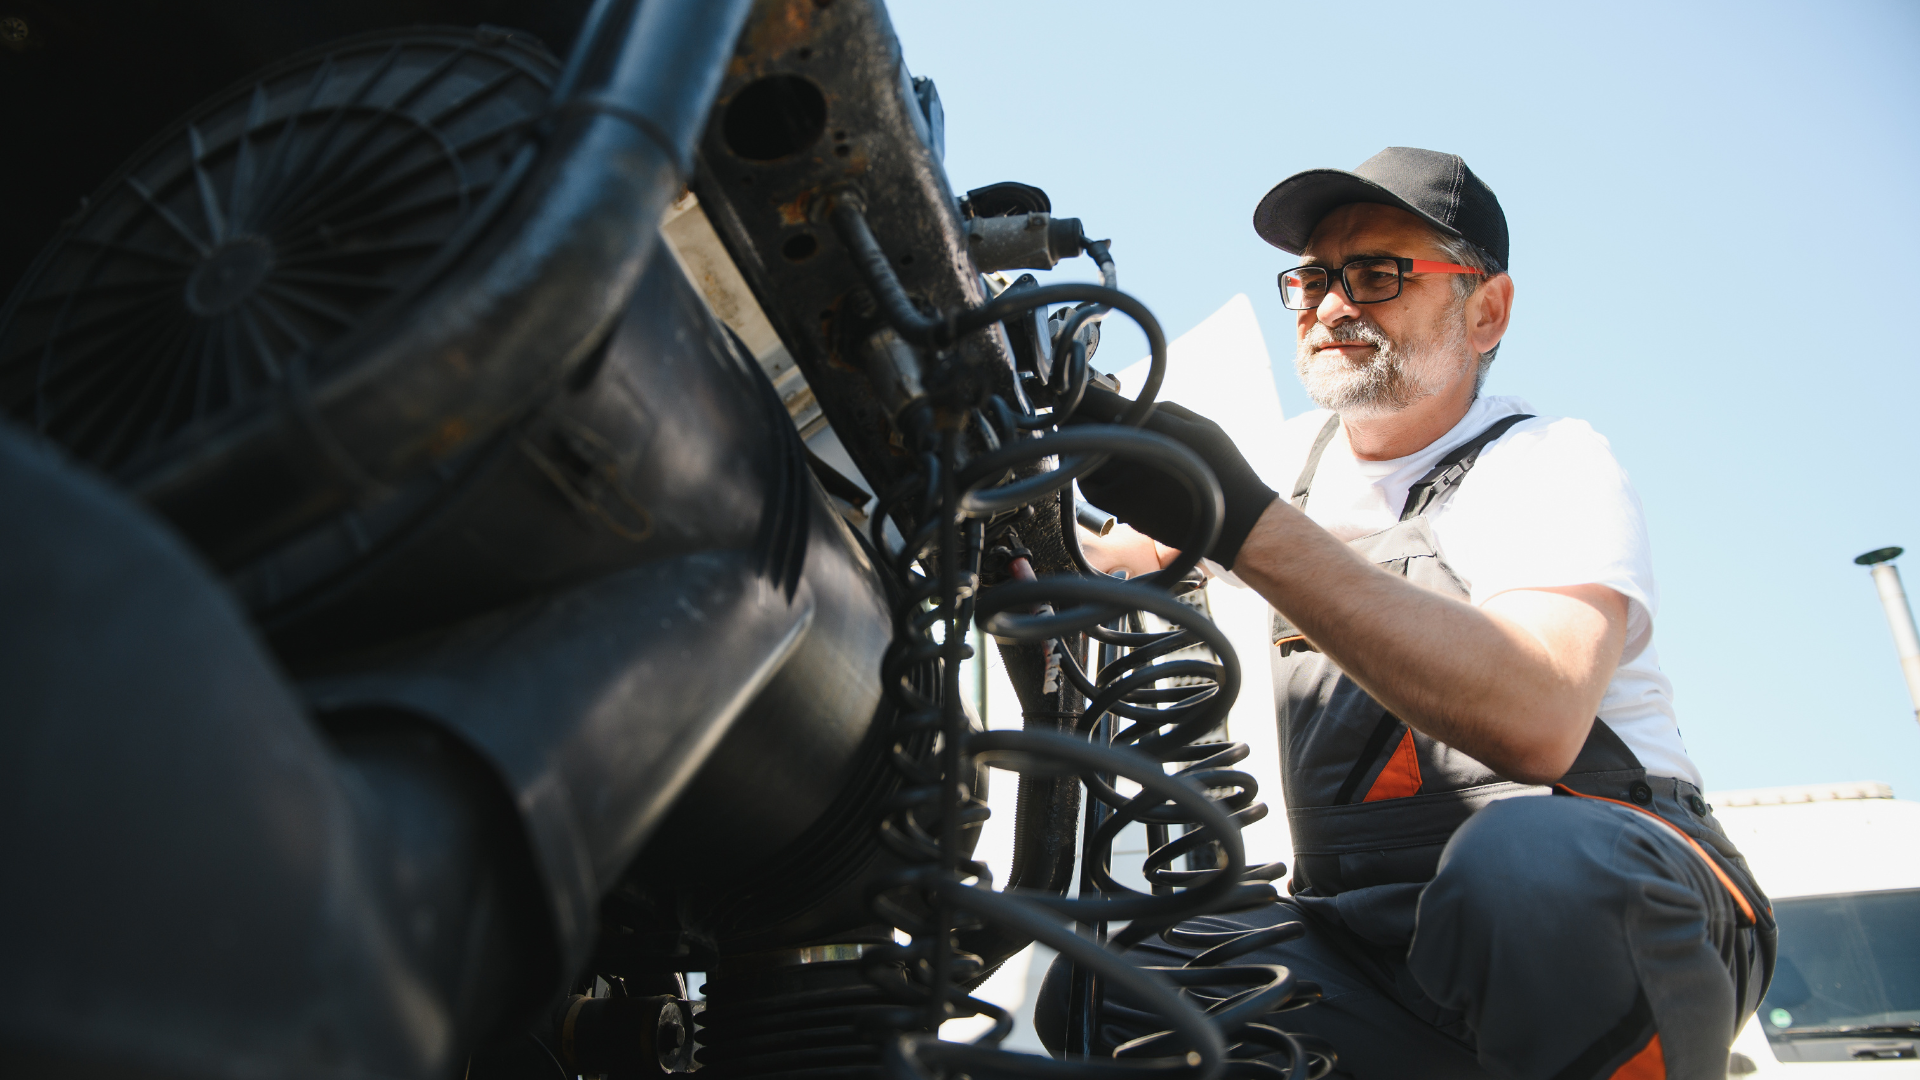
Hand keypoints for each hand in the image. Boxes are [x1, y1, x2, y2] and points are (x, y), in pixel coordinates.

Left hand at [1070, 387, 1276, 569]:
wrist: (1232, 521)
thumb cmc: (1222, 469)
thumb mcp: (1200, 424)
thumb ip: (1161, 408)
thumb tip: (1128, 405)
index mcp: (1151, 425)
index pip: (1098, 401)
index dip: (1083, 393)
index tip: (1077, 390)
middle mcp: (1131, 452)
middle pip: (1082, 426)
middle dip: (1077, 415)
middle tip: (1076, 410)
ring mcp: (1120, 481)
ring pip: (1079, 455)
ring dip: (1076, 443)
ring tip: (1082, 435)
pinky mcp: (1117, 506)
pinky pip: (1087, 485)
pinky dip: (1084, 471)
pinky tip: (1093, 464)